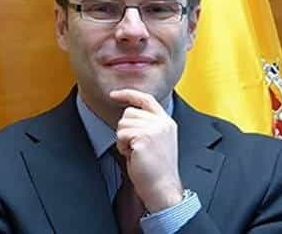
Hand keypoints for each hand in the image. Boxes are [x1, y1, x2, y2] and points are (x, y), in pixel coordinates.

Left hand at [109, 89, 183, 212]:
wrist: (162, 188)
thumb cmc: (156, 170)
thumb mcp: (156, 141)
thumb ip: (147, 125)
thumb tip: (127, 113)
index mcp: (166, 122)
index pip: (146, 99)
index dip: (129, 94)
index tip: (114, 94)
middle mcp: (162, 123)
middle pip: (129, 113)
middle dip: (125, 130)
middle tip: (135, 147)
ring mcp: (154, 129)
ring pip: (122, 124)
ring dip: (123, 140)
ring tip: (135, 153)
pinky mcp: (144, 138)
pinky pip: (121, 135)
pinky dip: (122, 147)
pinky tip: (133, 156)